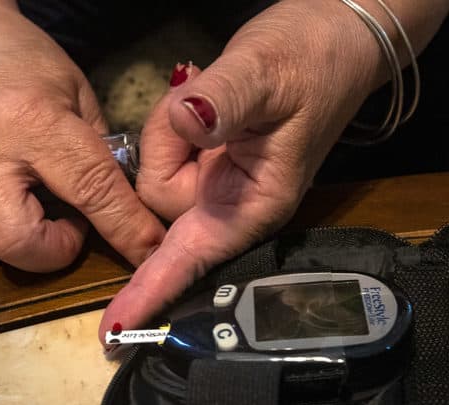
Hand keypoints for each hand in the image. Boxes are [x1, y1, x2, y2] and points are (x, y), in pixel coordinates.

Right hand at [0, 0, 164, 271]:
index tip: (148, 252)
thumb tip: (122, 212)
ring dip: (20, 242)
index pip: (90, 190)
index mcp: (33, 121)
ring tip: (28, 203)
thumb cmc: (19, 60)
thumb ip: (97, 155)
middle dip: (53, 253)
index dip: (125, 230)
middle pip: (19, 243)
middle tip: (66, 227)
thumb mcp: (75, 93)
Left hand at [98, 0, 448, 341]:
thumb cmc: (312, 55)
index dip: (153, 289)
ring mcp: (215, 183)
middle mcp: (231, 203)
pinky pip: (162, 150)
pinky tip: (205, 99)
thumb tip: (187, 122)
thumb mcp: (267, 72)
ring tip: (214, 94)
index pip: (194, 256)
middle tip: (206, 100)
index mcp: (255, 202)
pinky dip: (172, 122)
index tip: (117, 328)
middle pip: (157, 206)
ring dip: (170, 129)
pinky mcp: (204, 161)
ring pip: (154, 174)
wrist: (331, 32)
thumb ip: (224, 100)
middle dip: (166, 150)